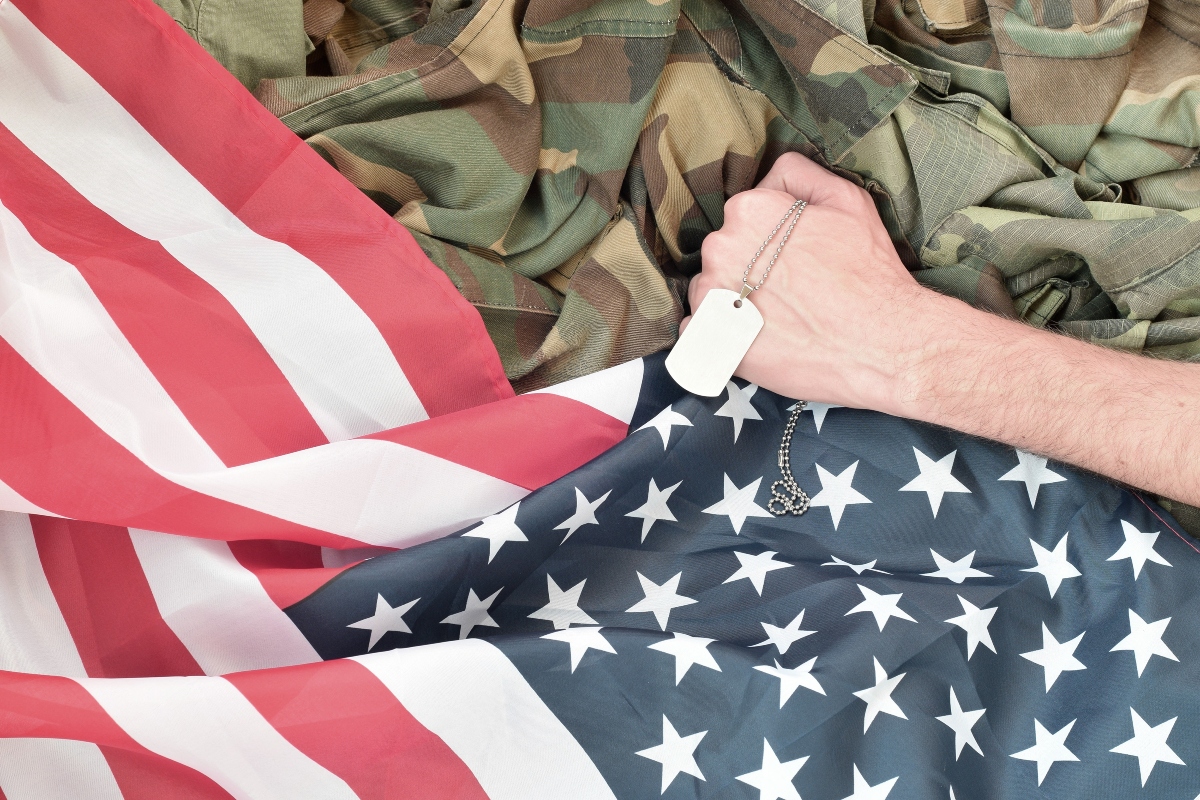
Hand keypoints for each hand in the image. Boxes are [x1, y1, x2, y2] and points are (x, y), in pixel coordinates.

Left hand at [684, 152, 946, 412]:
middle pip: (724, 252)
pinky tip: (753, 338)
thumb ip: (799, 174)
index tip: (795, 257)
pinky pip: (697, 328)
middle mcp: (721, 248)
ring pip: (710, 289)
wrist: (881, 346)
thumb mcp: (847, 200)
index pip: (744, 216)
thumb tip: (770, 174)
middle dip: (749, 267)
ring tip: (778, 317)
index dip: (770, 237)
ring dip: (733, 299)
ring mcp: (711, 295)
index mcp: (748, 210)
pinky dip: (718, 332)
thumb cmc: (868, 274)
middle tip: (791, 289)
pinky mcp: (710, 338)